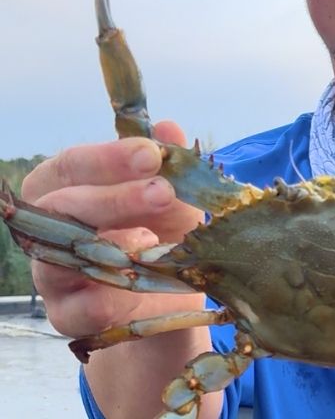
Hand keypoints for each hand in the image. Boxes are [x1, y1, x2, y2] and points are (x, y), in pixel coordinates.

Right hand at [22, 121, 206, 339]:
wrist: (172, 295)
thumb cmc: (164, 231)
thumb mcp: (176, 198)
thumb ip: (170, 165)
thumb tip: (169, 128)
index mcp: (67, 188)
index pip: (72, 165)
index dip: (108, 158)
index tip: (151, 154)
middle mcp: (49, 228)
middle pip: (60, 207)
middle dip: (115, 198)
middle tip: (163, 192)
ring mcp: (53, 274)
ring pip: (57, 257)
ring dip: (107, 246)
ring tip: (150, 241)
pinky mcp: (68, 316)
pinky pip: (74, 309)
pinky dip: (104, 297)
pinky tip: (134, 285)